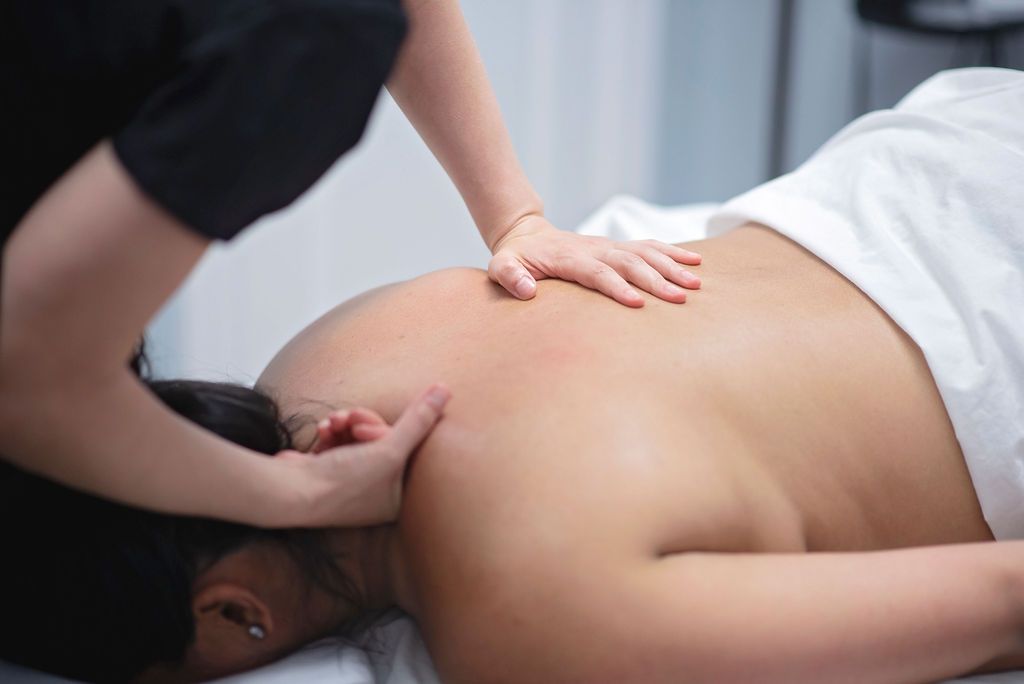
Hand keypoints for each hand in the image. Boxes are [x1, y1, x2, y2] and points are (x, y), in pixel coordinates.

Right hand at [274, 384, 450, 526]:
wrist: (290, 492)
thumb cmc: (344, 482)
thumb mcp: (389, 449)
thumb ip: (419, 419)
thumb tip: (446, 389)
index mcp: (398, 497)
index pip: (407, 448)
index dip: (388, 431)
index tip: (370, 431)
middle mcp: (377, 493)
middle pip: (382, 438)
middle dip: (363, 422)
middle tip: (350, 420)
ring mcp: (352, 483)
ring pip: (359, 435)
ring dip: (345, 423)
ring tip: (332, 424)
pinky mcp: (330, 471)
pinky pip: (340, 441)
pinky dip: (332, 432)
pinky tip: (322, 431)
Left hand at [488, 214, 701, 306]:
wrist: (527, 236)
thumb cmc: (515, 258)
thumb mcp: (501, 267)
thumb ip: (510, 276)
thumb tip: (526, 290)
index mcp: (570, 257)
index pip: (598, 272)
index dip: (617, 287)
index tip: (638, 303)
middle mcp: (594, 249)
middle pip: (629, 263)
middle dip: (656, 280)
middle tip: (680, 299)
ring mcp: (608, 246)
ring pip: (645, 253)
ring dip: (671, 268)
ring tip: (696, 285)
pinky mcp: (617, 247)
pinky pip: (649, 247)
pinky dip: (673, 252)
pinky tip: (696, 262)